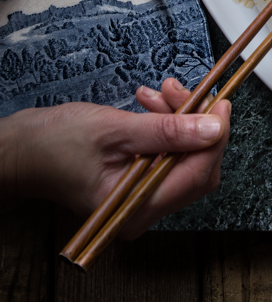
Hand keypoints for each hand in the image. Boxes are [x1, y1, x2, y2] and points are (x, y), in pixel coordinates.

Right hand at [0, 78, 230, 237]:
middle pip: (197, 167)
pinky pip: (166, 154)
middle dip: (196, 123)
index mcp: (137, 207)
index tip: (220, 103)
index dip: (216, 136)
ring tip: (157, 94)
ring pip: (183, 156)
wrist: (20, 149)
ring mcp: (140, 198)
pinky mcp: (137, 182)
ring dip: (178, 119)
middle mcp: (143, 210)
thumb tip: (213, 128)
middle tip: (182, 91)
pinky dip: (165, 126)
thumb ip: (168, 131)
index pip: (199, 174)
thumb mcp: (115, 130)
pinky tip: (150, 105)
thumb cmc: (53, 144)